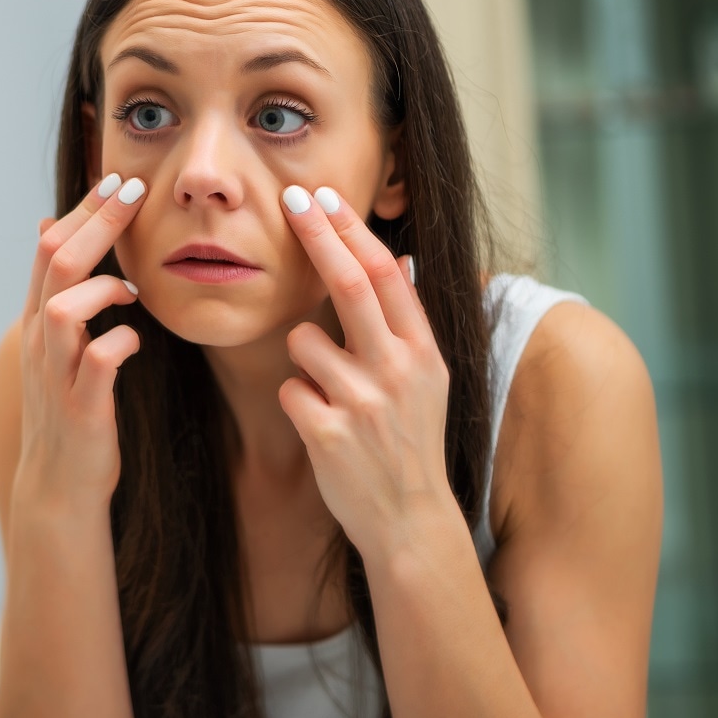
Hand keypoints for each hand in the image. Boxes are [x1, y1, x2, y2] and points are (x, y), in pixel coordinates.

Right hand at [16, 174, 147, 514]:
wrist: (59, 485)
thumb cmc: (70, 409)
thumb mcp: (59, 344)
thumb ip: (62, 290)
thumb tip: (55, 227)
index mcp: (38, 320)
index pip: (50, 246)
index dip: (84, 209)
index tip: (120, 179)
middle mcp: (40, 340)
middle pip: (56, 262)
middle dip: (97, 221)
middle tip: (135, 190)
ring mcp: (57, 374)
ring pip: (64, 308)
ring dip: (103, 285)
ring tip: (133, 285)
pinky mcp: (81, 408)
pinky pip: (98, 361)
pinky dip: (120, 341)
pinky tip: (138, 337)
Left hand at [276, 185, 457, 557]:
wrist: (409, 521)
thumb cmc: (410, 443)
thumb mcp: (428, 380)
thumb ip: (409, 324)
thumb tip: (400, 258)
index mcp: (423, 352)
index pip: (384, 273)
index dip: (351, 230)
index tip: (324, 196)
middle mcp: (398, 369)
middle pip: (348, 282)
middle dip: (316, 234)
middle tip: (289, 198)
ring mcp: (363, 401)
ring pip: (302, 340)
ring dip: (302, 357)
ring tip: (330, 392)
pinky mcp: (328, 431)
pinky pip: (288, 389)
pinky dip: (295, 400)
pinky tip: (322, 426)